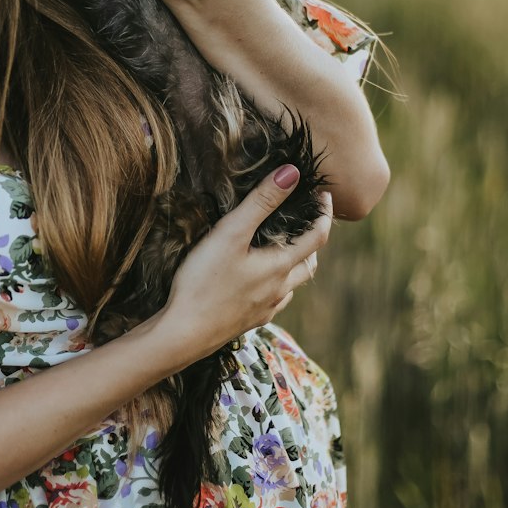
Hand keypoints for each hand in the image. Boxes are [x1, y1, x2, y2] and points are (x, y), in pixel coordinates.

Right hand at [151, 170, 332, 372]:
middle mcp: (279, 290)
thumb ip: (261, 202)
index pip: (317, 237)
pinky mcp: (247, 322)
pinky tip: (260, 284)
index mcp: (279, 266)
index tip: (325, 196)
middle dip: (312, 241)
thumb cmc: (203, 281)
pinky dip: (276, 287)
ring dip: (296, 266)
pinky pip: (274, 302)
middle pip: (309, 265)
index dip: (324, 214)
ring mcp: (264, 309)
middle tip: (306, 222)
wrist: (182, 334)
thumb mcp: (231, 233)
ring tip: (285, 250)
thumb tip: (291, 173)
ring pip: (292, 286)